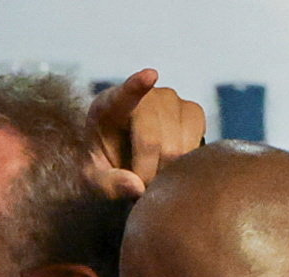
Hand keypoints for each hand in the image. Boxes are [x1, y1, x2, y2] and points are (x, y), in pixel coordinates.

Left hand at [86, 69, 206, 199]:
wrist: (125, 155)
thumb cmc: (105, 163)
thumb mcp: (94, 180)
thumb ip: (108, 184)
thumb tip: (136, 187)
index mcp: (110, 104)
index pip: (124, 94)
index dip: (137, 85)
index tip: (149, 76)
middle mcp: (145, 95)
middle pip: (153, 142)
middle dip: (147, 174)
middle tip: (139, 186)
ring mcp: (172, 99)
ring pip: (177, 148)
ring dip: (165, 172)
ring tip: (152, 174)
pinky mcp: (194, 111)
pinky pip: (194, 146)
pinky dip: (183, 165)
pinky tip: (169, 165)